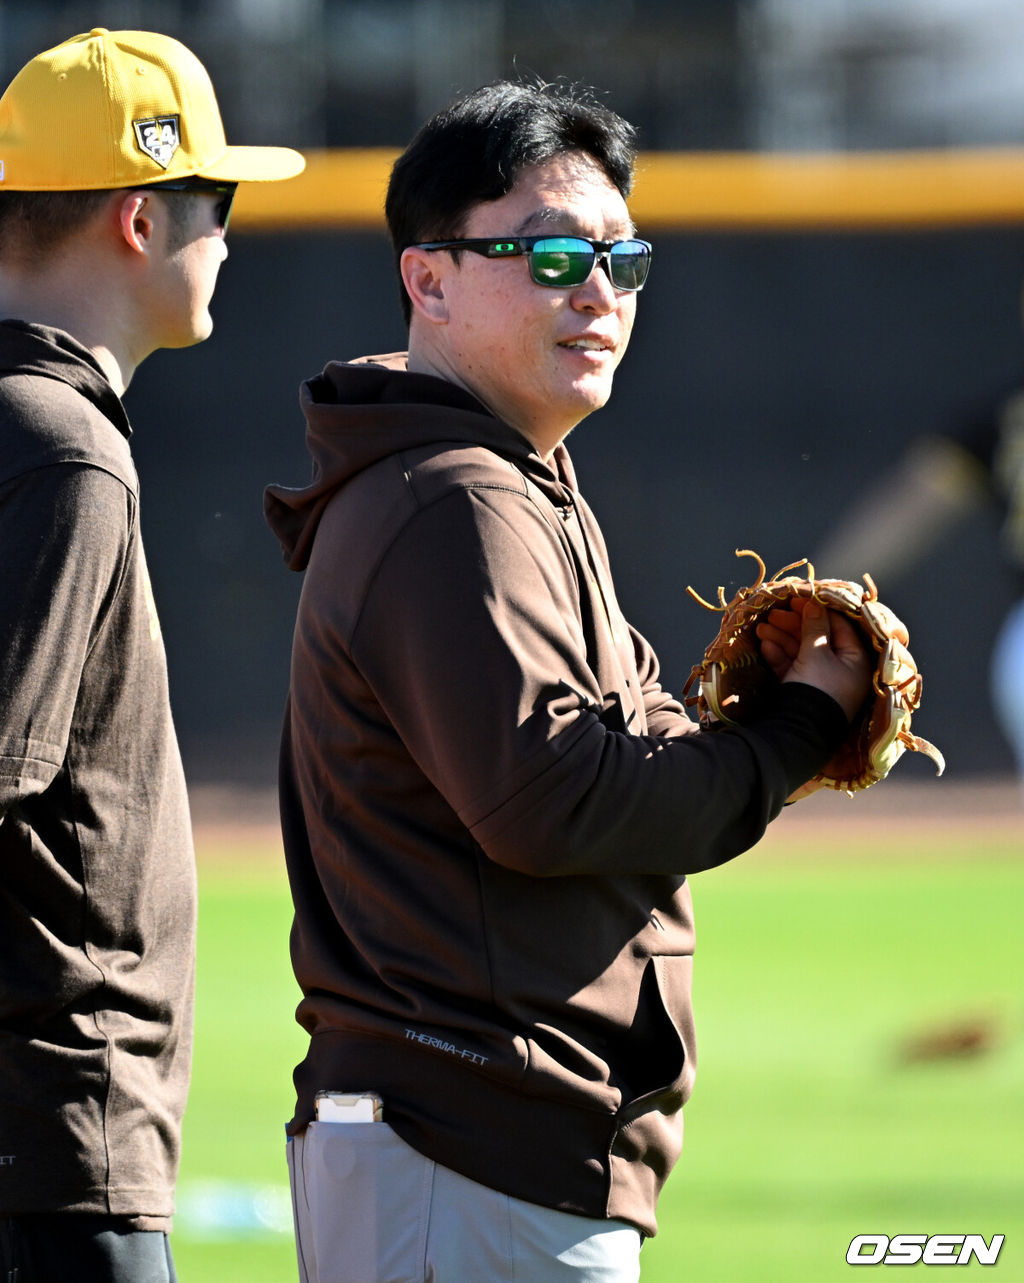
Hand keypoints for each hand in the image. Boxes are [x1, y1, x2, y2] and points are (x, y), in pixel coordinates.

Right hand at [757, 595, 871, 721]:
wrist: (798, 730)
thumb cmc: (817, 687)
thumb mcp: (816, 653)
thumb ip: (815, 626)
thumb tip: (815, 604)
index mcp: (855, 660)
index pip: (840, 627)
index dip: (819, 611)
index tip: (799, 600)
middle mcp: (841, 670)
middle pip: (818, 639)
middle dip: (793, 625)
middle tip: (774, 613)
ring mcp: (821, 681)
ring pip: (801, 653)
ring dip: (781, 638)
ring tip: (762, 628)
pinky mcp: (803, 691)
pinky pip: (793, 668)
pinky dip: (779, 657)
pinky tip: (765, 646)